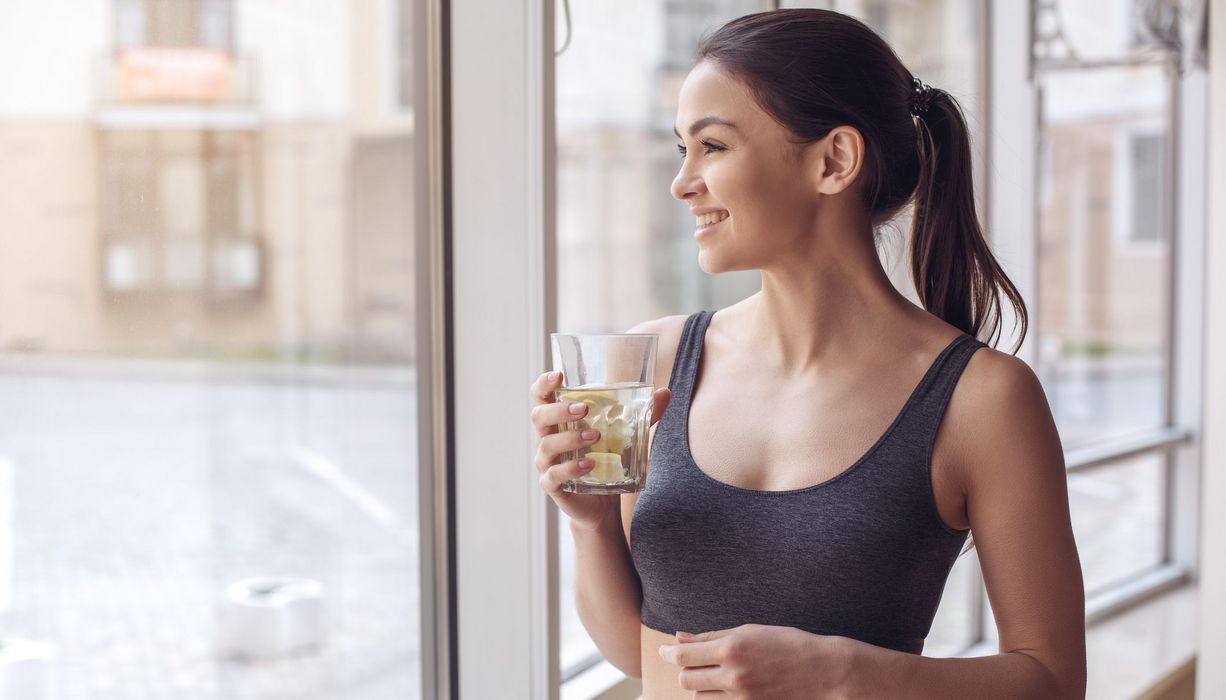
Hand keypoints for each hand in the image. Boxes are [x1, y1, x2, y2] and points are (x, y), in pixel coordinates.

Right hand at [529, 370, 670, 529]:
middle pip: (538, 416)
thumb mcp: (624, 435)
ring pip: (547, 445)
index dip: (543, 384)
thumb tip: (665, 392)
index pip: (540, 397)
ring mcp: (547, 463)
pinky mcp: (552, 485)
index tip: (558, 376)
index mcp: (559, 420)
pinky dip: (571, 468)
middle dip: (559, 410)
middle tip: (583, 409)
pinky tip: (590, 464)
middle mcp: (547, 438)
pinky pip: (554, 475)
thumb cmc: (607, 460)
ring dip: (570, 438)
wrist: (602, 503)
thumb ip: (642, 415)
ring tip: (595, 436)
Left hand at [657, 623, 850, 698]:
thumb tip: (680, 637)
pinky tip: (724, 686)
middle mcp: (733, 675)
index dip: (667, 652)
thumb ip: (712, 636)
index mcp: (731, 649)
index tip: (663, 650)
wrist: (823, 672)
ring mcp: (741, 697)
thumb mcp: (749, 631)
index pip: (683, 656)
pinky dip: (715, 697)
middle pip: (686, 679)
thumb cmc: (788, 644)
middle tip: (692, 660)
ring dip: (700, 686)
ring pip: (699, 697)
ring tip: (716, 673)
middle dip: (684, 669)